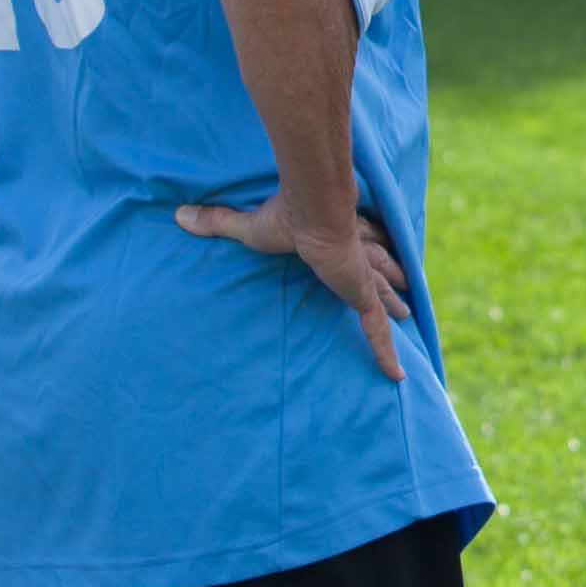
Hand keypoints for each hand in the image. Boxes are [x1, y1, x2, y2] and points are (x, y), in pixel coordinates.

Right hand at [176, 191, 409, 380]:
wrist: (313, 210)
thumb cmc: (283, 216)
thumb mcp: (247, 227)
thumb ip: (218, 223)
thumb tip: (179, 215)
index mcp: (334, 235)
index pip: (352, 242)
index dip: (362, 246)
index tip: (367, 249)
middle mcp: (355, 254)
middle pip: (377, 266)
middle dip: (388, 276)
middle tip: (402, 286)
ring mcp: (362, 277)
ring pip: (384, 294)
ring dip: (394, 303)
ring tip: (406, 312)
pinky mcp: (362, 296)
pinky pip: (376, 331)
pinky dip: (385, 353)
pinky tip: (396, 376)